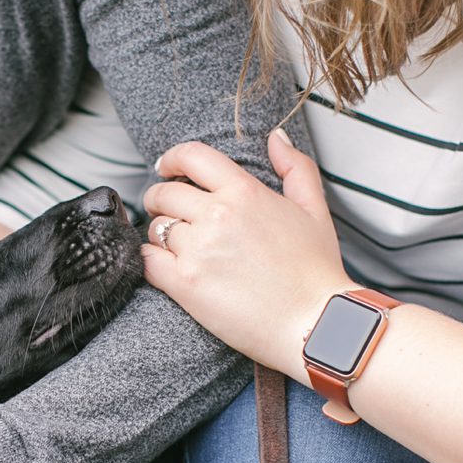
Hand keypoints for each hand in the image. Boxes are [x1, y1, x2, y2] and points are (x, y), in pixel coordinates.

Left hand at [143, 128, 351, 381]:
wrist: (315, 324)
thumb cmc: (316, 271)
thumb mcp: (315, 211)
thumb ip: (296, 169)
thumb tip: (275, 138)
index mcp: (245, 192)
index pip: (191, 157)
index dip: (171, 159)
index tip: (165, 168)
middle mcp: (216, 215)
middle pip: (163, 194)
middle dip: (161, 201)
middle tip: (169, 213)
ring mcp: (197, 249)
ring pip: (155, 228)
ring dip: (161, 235)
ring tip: (179, 246)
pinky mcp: (184, 283)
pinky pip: (146, 260)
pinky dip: (150, 261)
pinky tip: (166, 266)